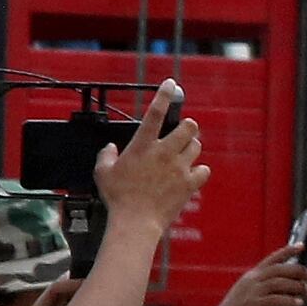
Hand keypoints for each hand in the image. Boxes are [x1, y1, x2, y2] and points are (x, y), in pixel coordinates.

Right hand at [95, 83, 207, 233]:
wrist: (135, 222)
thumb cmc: (118, 198)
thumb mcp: (102, 173)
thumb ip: (106, 156)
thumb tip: (110, 148)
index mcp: (142, 146)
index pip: (155, 113)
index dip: (164, 95)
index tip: (171, 83)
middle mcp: (163, 152)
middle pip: (189, 127)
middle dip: (187, 127)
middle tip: (181, 134)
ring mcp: (179, 167)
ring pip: (197, 146)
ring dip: (191, 148)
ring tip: (182, 156)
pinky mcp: (189, 183)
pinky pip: (204, 170)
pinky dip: (199, 171)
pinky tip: (191, 175)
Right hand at [203, 245, 306, 305]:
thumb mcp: (251, 291)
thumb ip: (266, 285)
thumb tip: (291, 283)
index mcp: (252, 275)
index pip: (272, 259)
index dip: (287, 251)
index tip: (301, 245)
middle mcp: (252, 280)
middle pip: (279, 269)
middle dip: (297, 270)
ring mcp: (252, 291)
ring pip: (279, 282)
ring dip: (296, 286)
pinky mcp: (253, 305)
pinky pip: (275, 299)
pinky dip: (289, 301)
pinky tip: (298, 304)